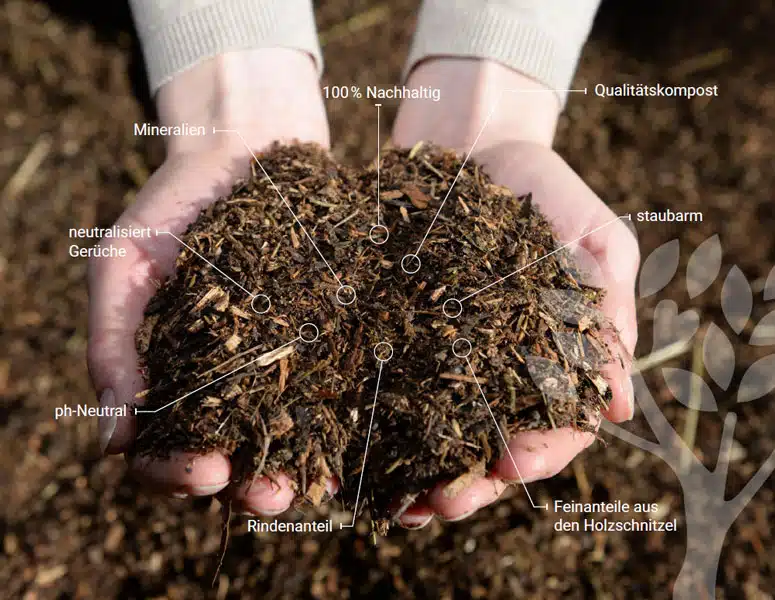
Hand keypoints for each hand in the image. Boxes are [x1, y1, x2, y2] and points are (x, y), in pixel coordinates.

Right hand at [87, 49, 335, 514]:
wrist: (242, 149)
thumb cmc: (173, 206)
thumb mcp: (123, 266)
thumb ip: (112, 346)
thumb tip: (113, 440)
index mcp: (174, 377)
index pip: (164, 450)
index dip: (177, 472)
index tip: (205, 470)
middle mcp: (230, 383)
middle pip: (234, 457)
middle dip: (250, 489)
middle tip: (271, 497)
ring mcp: (283, 364)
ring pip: (290, 438)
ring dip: (301, 470)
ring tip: (314, 485)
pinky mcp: (330, 338)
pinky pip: (337, 389)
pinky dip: (345, 424)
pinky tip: (359, 444)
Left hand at [390, 59, 638, 526]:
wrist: (476, 146)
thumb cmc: (547, 191)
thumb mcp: (598, 244)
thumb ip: (610, 317)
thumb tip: (622, 408)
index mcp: (553, 361)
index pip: (558, 428)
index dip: (541, 452)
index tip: (516, 460)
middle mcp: (497, 374)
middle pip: (489, 449)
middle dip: (472, 484)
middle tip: (445, 504)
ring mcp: (443, 360)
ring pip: (435, 438)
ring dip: (419, 478)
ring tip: (399, 504)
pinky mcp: (396, 338)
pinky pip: (385, 394)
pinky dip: (373, 432)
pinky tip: (352, 461)